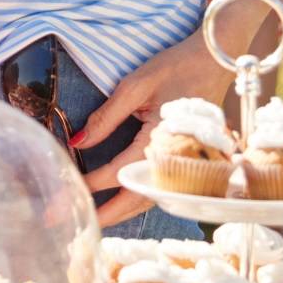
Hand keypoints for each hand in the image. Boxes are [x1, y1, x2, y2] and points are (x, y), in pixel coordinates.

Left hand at [74, 31, 229, 226]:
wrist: (215, 61)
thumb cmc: (176, 67)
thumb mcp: (135, 85)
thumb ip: (106, 116)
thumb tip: (77, 142)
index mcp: (161, 138)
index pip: (120, 171)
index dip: (92, 182)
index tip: (67, 187)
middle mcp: (175, 157)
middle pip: (137, 198)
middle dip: (105, 213)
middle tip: (74, 221)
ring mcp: (183, 160)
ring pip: (150, 198)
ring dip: (122, 212)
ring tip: (94, 221)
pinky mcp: (185, 158)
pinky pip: (160, 188)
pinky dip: (138, 201)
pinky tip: (121, 204)